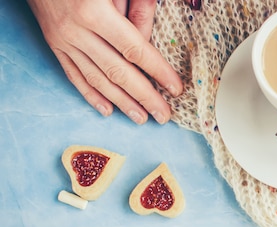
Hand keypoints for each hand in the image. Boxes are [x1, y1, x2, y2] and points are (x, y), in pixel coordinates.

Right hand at [26, 0, 182, 123]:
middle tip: (164, 115)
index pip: (135, 50)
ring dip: (122, 102)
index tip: (176, 89)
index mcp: (95, 11)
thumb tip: (149, 41)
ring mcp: (63, 40)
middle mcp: (77, 30)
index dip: (158, 72)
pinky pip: (74, 74)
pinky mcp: (53, 44)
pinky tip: (107, 110)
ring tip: (141, 118)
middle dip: (145, 97)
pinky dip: (91, 94)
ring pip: (97, 78)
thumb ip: (137, 8)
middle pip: (118, 71)